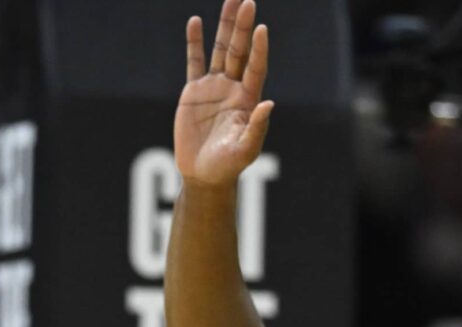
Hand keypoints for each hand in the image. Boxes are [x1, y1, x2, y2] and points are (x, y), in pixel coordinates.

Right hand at [175, 0, 272, 188]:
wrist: (203, 174)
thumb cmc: (228, 165)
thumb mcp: (246, 150)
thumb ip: (257, 128)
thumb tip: (268, 104)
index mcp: (249, 99)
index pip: (256, 67)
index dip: (259, 49)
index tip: (261, 28)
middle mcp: (233, 87)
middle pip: (240, 51)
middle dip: (243, 26)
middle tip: (247, 0)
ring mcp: (213, 87)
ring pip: (221, 50)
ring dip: (225, 26)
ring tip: (231, 1)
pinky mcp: (194, 91)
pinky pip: (194, 62)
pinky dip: (194, 43)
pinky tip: (195, 22)